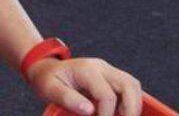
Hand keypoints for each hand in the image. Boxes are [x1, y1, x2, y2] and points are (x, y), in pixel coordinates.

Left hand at [27, 57, 142, 115]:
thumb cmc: (47, 79)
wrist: (45, 69)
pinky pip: (129, 87)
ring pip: (133, 85)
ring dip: (133, 106)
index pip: (106, 95)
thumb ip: (68, 98)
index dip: (106, 115)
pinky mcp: (110, 77)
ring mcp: (107, 70)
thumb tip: (89, 110)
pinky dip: (130, 102)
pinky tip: (120, 115)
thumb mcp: (49, 89)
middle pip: (129, 85)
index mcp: (86, 69)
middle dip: (130, 109)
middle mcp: (101, 67)